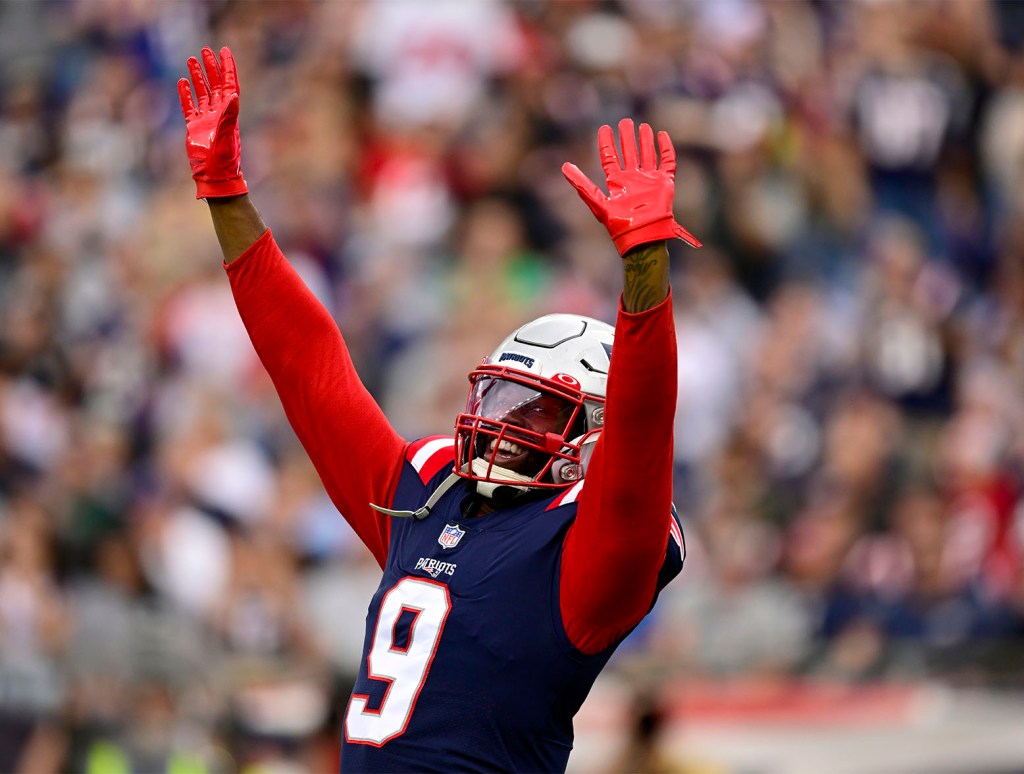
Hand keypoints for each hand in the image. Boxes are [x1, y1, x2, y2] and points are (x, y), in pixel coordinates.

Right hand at [177, 46, 246, 199]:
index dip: (227, 68)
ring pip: (202, 93)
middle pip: (215, 85)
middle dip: (211, 67)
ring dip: (198, 77)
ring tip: (191, 59)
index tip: (224, 51)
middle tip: (206, 50)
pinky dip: (186, 95)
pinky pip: (189, 107)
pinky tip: (182, 82)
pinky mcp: (194, 128)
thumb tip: (233, 94)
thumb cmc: (223, 162)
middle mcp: (218, 115)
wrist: (214, 179)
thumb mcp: (226, 137)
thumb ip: (228, 116)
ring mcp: (206, 120)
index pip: (229, 85)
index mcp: (228, 114)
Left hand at [562, 118, 699, 254]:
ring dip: (644, 140)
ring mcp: (649, 180)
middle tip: (625, 121)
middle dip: (626, 138)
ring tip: (641, 126)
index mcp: (617, 183)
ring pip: (646, 154)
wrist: (642, 236)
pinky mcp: (664, 183)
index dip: (607, 143)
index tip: (604, 128)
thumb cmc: (619, 224)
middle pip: (629, 153)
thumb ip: (581, 184)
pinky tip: (662, 136)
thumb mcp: (597, 202)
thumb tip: (564, 166)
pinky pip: (667, 162)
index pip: (610, 158)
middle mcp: (632, 179)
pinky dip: (665, 149)